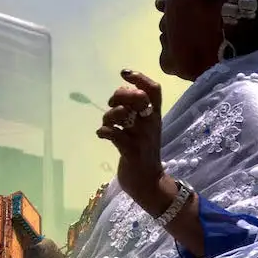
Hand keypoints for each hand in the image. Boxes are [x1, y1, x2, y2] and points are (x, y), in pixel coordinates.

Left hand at [98, 70, 165, 211]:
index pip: (154, 89)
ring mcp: (141, 138)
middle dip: (120, 95)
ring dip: (109, 116)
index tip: (124, 74)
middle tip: (112, 104)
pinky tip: (102, 135)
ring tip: (107, 124)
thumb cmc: (143, 152)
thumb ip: (136, 111)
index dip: (139, 77)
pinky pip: (114, 134)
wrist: (148, 182)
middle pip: (138, 97)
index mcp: (155, 116)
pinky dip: (103, 132)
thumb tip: (122, 92)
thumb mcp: (144, 128)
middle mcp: (151, 124)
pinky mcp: (131, 152)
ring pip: (122, 115)